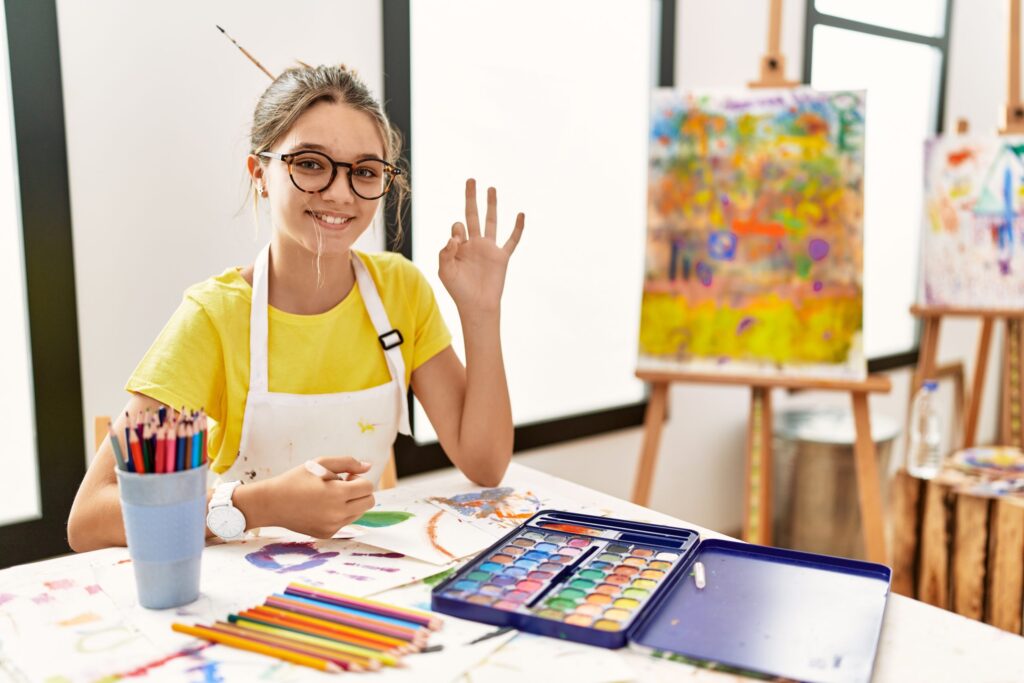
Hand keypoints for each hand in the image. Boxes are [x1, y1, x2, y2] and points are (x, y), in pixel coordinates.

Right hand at [261, 456, 374, 537]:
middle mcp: (338, 514)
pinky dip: (340, 513)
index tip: (346, 476)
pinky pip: (344, 522)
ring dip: (351, 503)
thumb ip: (348, 462)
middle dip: (360, 492)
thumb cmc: (296, 480)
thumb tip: (369, 466)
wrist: (272, 503)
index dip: (359, 478)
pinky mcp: (327, 534)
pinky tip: (323, 506)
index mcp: (338, 494)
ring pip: (358, 513)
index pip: (368, 487)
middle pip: (368, 502)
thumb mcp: (320, 463)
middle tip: (342, 485)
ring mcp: (333, 526)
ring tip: (330, 495)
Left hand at [439, 179, 523, 316]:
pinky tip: (521, 214)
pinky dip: (517, 228)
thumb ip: (446, 252)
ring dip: (491, 205)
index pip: (457, 227)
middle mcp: (474, 244)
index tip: (457, 243)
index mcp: (459, 246)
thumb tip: (455, 236)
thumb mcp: (445, 271)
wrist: (477, 305)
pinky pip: (512, 240)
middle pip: (473, 215)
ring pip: (491, 222)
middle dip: (471, 197)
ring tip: (491, 188)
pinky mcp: (502, 257)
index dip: (456, 231)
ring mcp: (489, 249)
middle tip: (471, 180)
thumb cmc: (459, 290)